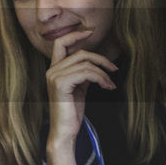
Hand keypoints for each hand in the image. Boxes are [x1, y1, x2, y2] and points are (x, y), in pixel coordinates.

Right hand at [45, 29, 117, 147]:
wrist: (65, 131)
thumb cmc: (71, 112)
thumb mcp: (79, 88)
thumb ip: (83, 73)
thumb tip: (95, 63)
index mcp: (54, 70)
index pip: (61, 43)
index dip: (75, 35)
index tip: (91, 33)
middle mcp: (51, 71)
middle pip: (80, 53)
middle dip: (100, 58)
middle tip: (114, 68)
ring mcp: (54, 76)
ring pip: (86, 64)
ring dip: (103, 73)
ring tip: (110, 84)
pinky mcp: (60, 84)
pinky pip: (87, 73)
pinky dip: (101, 78)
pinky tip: (107, 86)